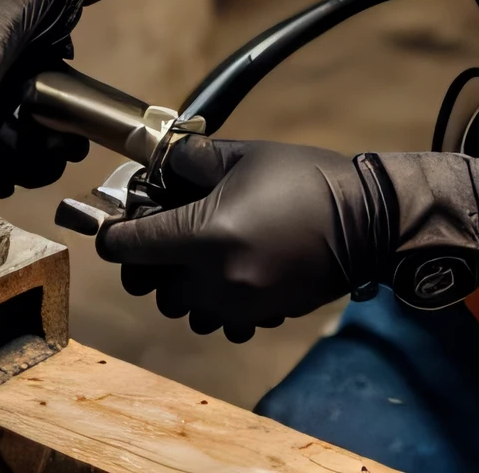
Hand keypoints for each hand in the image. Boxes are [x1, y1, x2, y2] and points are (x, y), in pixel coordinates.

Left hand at [96, 134, 478, 342]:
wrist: (365, 219)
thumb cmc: (305, 178)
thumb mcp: (245, 156)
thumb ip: (194, 161)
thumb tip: (162, 165)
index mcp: (206, 234)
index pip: (131, 246)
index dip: (113, 234)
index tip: (113, 225)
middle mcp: (215, 278)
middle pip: (153, 287)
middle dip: (151, 263)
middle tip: (164, 235)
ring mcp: (239, 304)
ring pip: (184, 311)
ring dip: (183, 287)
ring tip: (201, 256)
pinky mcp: (261, 317)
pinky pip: (220, 322)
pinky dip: (216, 305)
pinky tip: (231, 276)